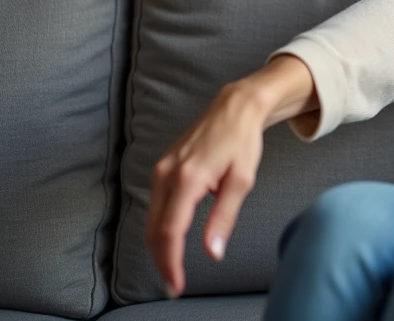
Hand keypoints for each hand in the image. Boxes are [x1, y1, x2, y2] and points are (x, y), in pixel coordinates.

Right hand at [147, 82, 267, 298]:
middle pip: (155, 229)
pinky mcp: (161, 168)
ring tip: (173, 268)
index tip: (176, 285)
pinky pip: (155, 206)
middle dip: (162, 260)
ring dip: (159, 246)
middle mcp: (166, 174)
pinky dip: (160, 227)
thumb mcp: (242, 181)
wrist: (234, 109)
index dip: (170, 262)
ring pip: (151, 219)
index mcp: (187, 178)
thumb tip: (213, 251)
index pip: (170, 231)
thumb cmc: (242, 142)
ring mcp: (160, 170)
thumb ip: (224, 217)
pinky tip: (170, 241)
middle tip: (175, 284)